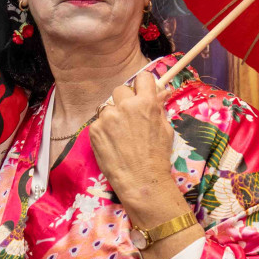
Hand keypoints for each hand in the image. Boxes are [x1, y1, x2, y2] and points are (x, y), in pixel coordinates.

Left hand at [89, 70, 186, 227]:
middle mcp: (125, 106)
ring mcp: (107, 117)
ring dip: (112, 116)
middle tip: (128, 118)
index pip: (143, 78)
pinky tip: (111, 144)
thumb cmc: (157, 157)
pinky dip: (103, 131)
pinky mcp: (94, 129)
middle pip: (121, 90)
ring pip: (107, 107)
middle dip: (124, 101)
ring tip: (119, 135)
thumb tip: (160, 92)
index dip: (143, 86)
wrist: (140, 180)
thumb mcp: (165, 129)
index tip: (142, 94)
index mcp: (146, 103)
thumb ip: (159, 108)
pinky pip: (98, 123)